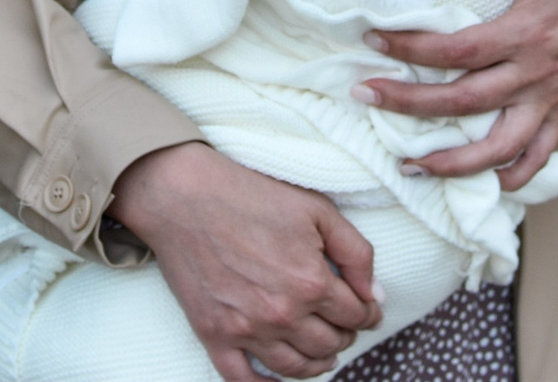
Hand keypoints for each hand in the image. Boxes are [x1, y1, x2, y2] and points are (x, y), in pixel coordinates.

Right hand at [109, 141, 380, 380]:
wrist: (184, 195)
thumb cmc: (250, 195)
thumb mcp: (316, 210)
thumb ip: (356, 253)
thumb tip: (374, 294)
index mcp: (311, 282)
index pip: (356, 315)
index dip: (368, 312)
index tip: (367, 309)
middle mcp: (282, 314)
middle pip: (330, 344)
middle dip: (345, 335)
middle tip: (343, 325)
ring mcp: (246, 330)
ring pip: (295, 368)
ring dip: (317, 362)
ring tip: (322, 351)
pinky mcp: (214, 335)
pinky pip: (242, 379)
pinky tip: (277, 377)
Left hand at [356, 0, 557, 188]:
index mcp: (527, 32)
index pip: (456, 51)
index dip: (411, 48)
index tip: (374, 41)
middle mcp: (538, 73)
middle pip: (464, 103)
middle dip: (409, 106)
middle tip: (365, 97)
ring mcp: (553, 97)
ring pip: (500, 149)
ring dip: (453, 164)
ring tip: (410, 166)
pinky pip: (540, 156)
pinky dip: (512, 177)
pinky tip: (480, 184)